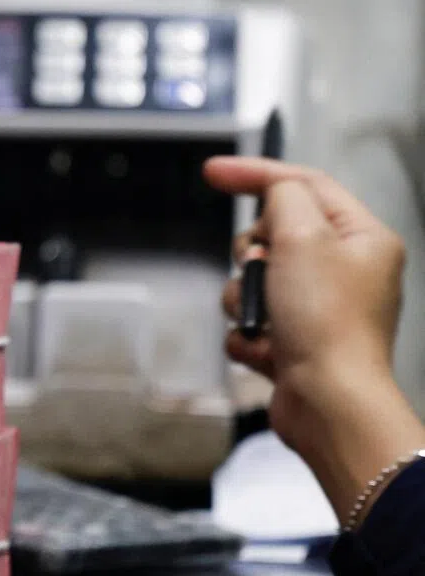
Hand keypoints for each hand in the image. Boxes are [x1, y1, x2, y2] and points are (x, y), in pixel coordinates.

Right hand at [207, 157, 424, 521]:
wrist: (329, 402)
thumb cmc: (327, 323)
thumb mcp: (303, 236)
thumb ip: (283, 198)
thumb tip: (272, 200)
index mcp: (361, 238)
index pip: (304, 185)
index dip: (255, 173)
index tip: (213, 172)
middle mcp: (345, 271)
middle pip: (273, 237)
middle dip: (252, 256)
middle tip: (264, 272)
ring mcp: (320, 309)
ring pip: (254, 283)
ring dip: (246, 301)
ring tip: (265, 322)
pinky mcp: (297, 343)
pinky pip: (251, 324)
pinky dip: (248, 336)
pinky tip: (266, 351)